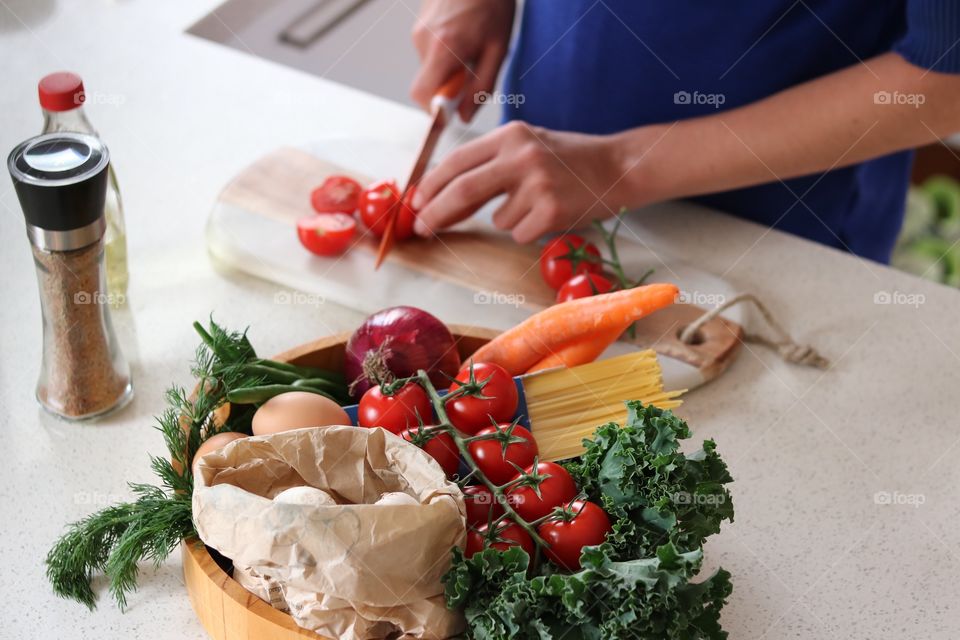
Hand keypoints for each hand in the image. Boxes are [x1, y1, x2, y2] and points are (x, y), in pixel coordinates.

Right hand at [410, 0, 514, 121]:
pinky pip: (429, 53)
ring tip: (471, 47)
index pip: (423, 96)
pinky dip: (446, 55)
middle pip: (426, 85)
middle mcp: (424, 41)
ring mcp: (418, 31)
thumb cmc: (492, 3)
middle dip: (447, 89)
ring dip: (449, 69)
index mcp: (444, 49)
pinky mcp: (419, 25)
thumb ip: (481, 86)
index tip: (453, 109)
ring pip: (430, 69)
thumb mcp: (497, 49)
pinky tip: (463, 37)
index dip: (435, 110)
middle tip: (471, 72)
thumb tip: (463, 116)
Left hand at [412, 121, 647, 242]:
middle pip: (463, 190)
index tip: (416, 202)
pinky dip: (530, 229)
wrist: (620, 166)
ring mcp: (537, 184)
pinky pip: (520, 232)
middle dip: (436, 213)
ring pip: (497, 218)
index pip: (458, 161)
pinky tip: (553, 212)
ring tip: (539, 203)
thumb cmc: (569, 159)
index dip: (431, 184)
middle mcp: (521, 156)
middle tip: (421, 229)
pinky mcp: (551, 212)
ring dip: (511, 218)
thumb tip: (442, 192)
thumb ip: (491, 161)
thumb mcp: (529, 144)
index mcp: (511, 135)